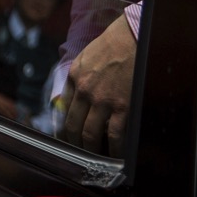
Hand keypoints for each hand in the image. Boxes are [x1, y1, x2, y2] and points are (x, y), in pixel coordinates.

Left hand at [60, 13, 136, 154]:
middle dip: (74, 144)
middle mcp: (85, 91)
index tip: (65, 138)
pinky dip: (114, 149)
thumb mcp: (85, 58)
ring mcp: (103, 101)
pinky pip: (114, 135)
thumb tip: (72, 97)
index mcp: (74, 78)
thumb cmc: (112, 44)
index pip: (63, 110)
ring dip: (91, 150)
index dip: (63, 128)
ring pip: (90, 135)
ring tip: (93, 159)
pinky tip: (115, 155)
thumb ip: (78, 78)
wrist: (133, 36)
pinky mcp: (122, 106)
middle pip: (73, 126)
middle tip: (77, 155)